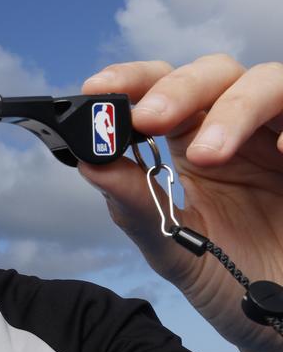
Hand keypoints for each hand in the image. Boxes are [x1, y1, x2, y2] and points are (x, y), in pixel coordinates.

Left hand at [77, 55, 282, 351]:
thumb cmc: (230, 279)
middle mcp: (241, 127)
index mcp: (195, 141)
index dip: (132, 80)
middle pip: (214, 72)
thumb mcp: (173, 247)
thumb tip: (88, 163)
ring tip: (209, 155)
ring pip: (268, 81)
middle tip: (149, 119)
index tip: (98, 89)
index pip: (161, 90)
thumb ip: (135, 205)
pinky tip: (281, 156)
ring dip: (234, 109)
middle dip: (178, 89)